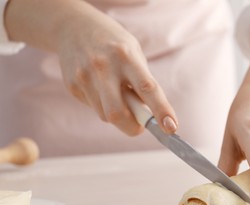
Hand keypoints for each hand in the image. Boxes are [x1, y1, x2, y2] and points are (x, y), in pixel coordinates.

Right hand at [56, 8, 176, 134]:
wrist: (73, 26)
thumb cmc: (114, 46)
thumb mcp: (134, 54)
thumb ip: (142, 82)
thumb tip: (150, 116)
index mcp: (126, 56)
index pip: (147, 88)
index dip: (161, 110)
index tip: (171, 127)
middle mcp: (104, 66)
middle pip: (117, 113)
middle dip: (132, 127)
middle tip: (140, 126)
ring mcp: (84, 76)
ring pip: (105, 115)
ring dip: (118, 115)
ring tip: (117, 94)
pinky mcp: (72, 85)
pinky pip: (94, 108)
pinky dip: (103, 106)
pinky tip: (100, 88)